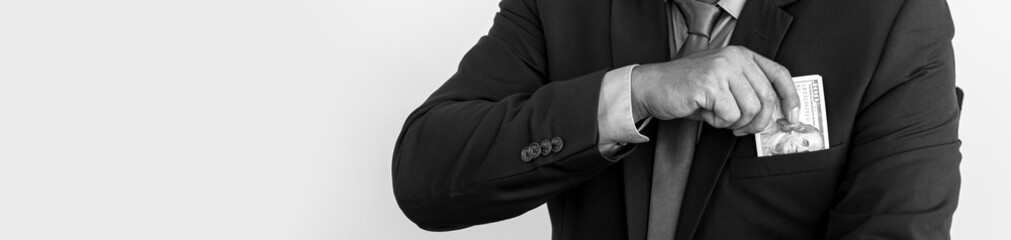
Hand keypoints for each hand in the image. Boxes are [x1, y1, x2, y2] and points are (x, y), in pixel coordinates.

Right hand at [630, 46, 800, 135]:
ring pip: (751, 109)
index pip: (779, 74)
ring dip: (736, 123)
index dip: (790, 97)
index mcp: (741, 55)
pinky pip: (729, 115)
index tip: (791, 116)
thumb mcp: (723, 84)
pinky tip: (706, 114)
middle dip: (758, 122)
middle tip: (743, 130)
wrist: (652, 88)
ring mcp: (722, 69)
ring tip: (719, 118)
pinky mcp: (710, 84)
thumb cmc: (687, 89)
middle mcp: (734, 58)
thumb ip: (748, 92)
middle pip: (767, 98)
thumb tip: (774, 115)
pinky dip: (719, 123)